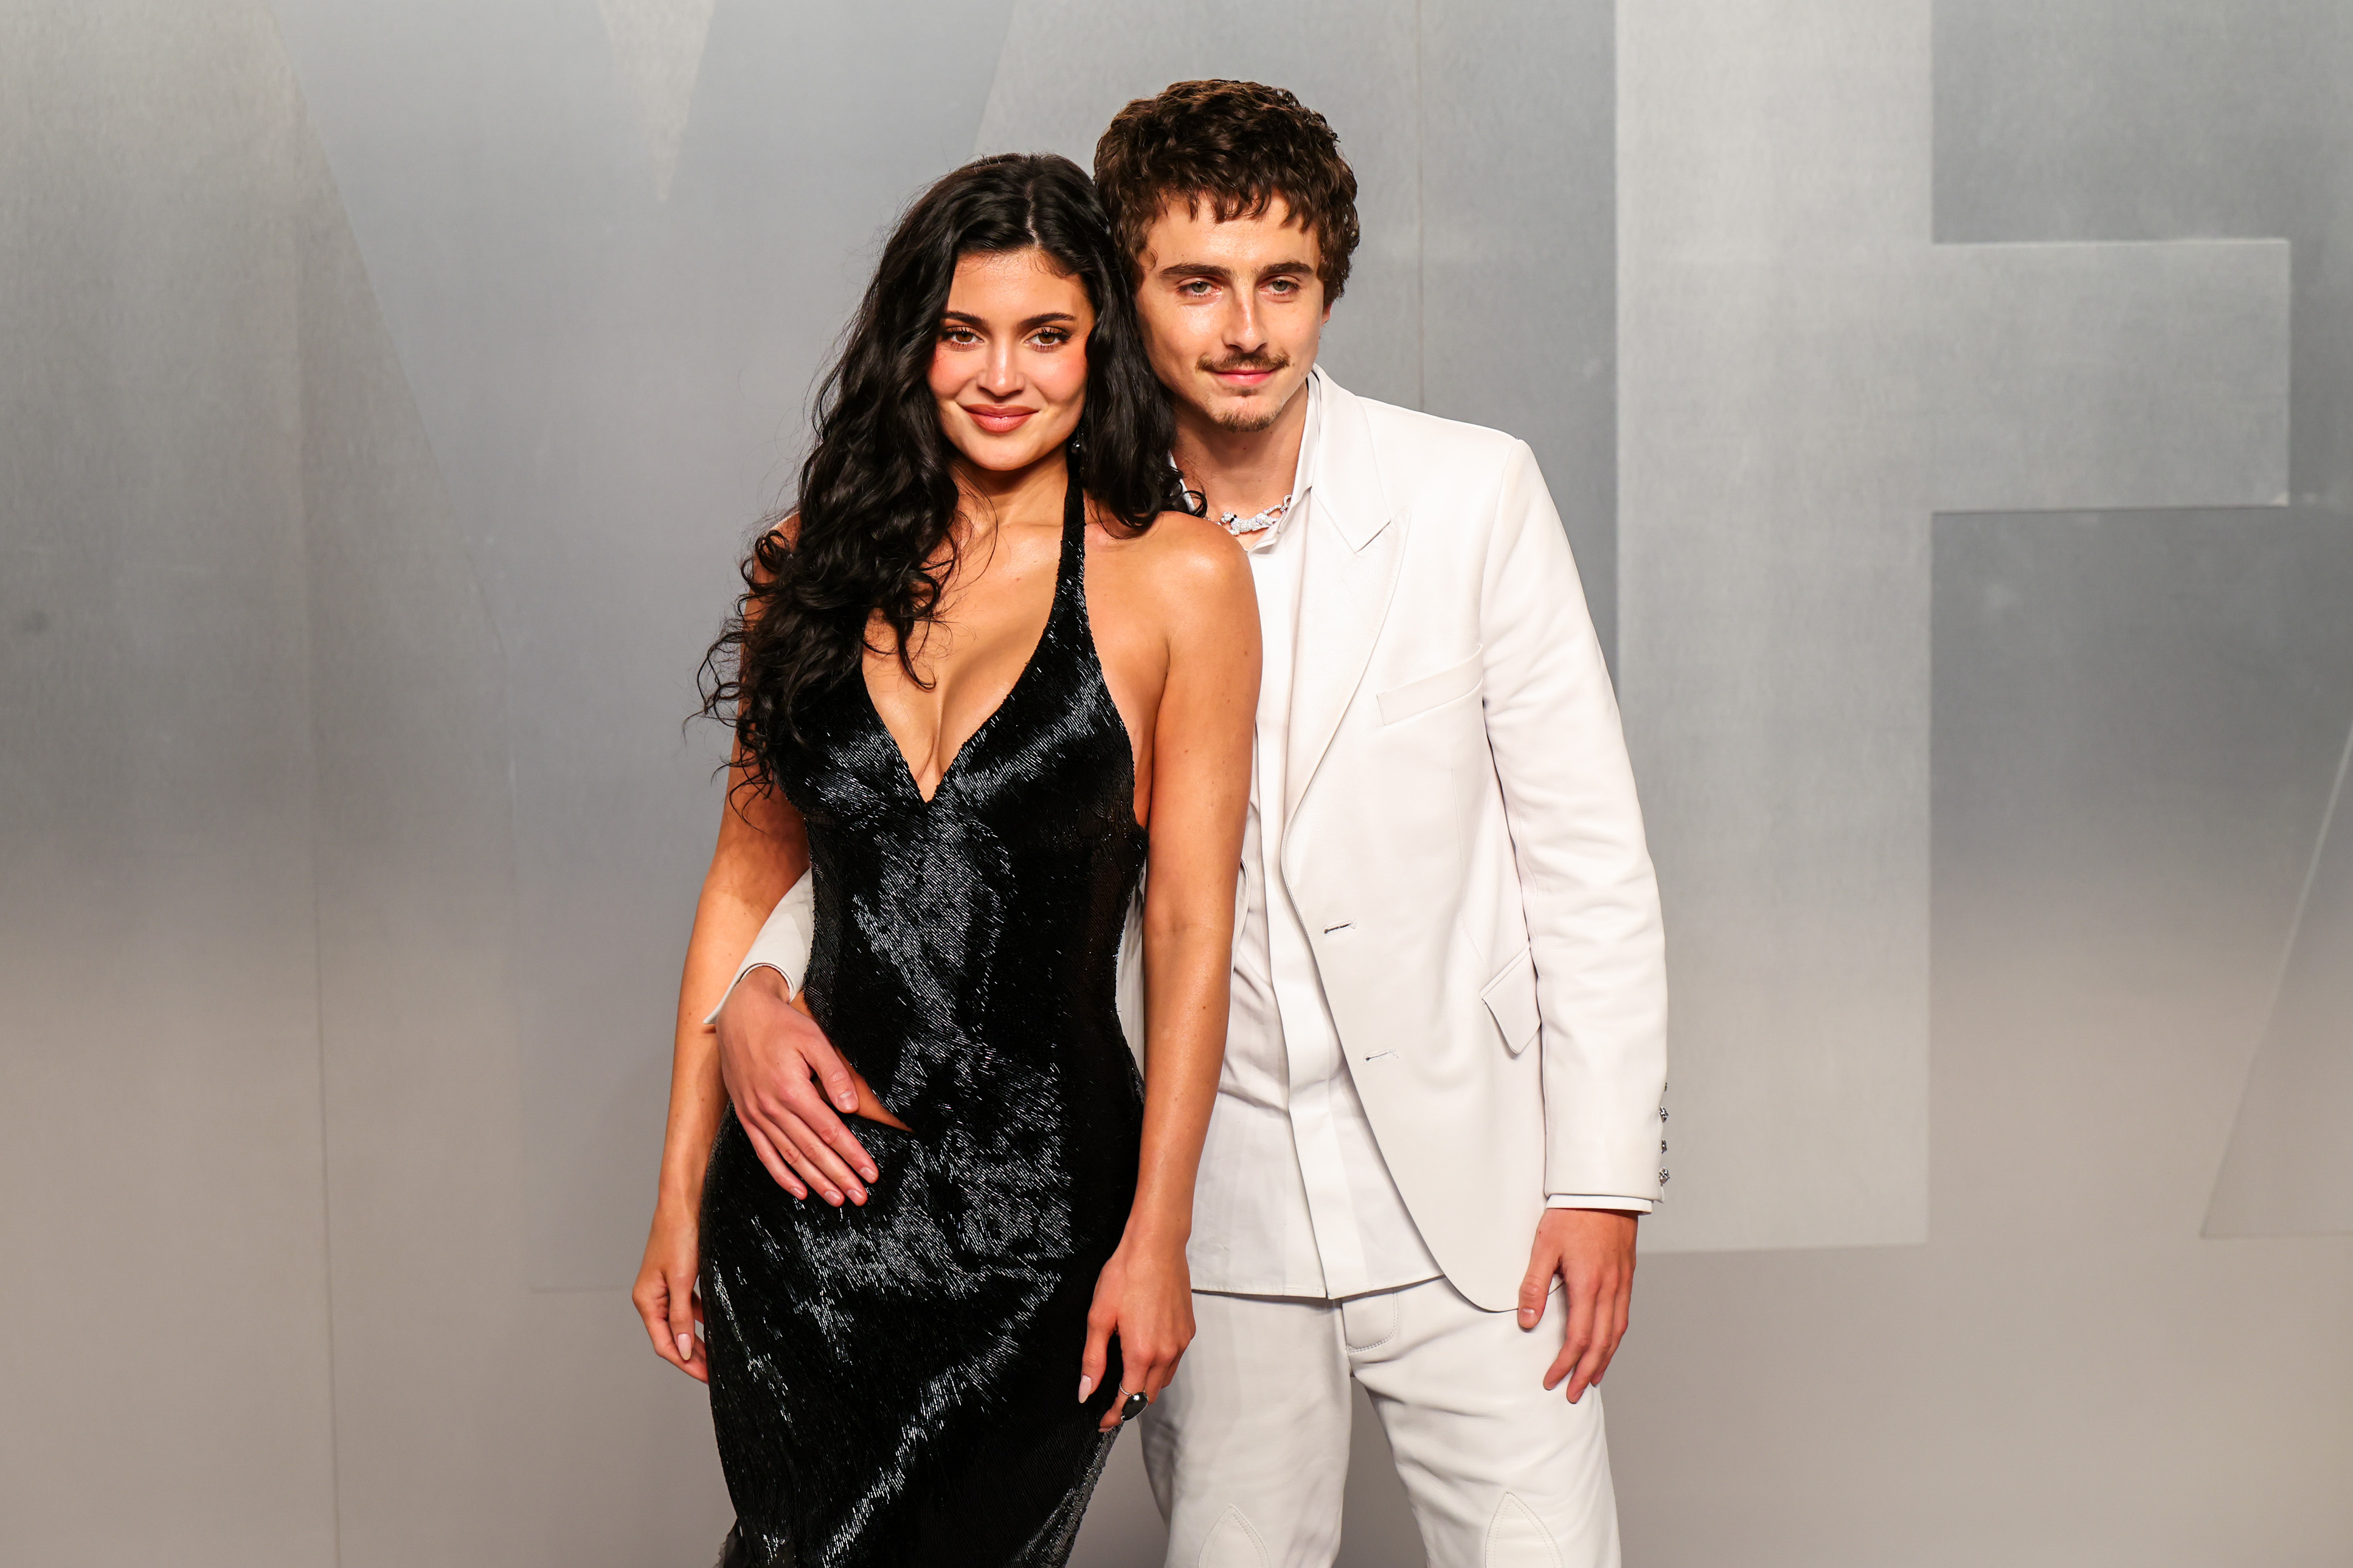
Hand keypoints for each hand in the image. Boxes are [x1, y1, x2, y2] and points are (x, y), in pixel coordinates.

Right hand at [632, 1203, 706, 1382]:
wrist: (684, 1201)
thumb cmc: (680, 1235)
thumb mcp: (682, 1280)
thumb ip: (681, 1317)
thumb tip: (683, 1350)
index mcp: (646, 1300)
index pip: (664, 1343)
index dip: (685, 1362)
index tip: (706, 1376)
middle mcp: (652, 1296)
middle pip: (671, 1336)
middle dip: (692, 1356)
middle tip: (715, 1372)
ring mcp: (665, 1286)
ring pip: (681, 1322)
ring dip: (698, 1338)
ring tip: (718, 1354)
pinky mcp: (679, 1276)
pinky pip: (689, 1305)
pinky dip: (701, 1317)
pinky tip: (716, 1324)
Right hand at [715, 968, 877, 1205]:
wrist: (739, 1014)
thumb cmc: (781, 1024)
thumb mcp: (813, 1039)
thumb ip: (833, 1074)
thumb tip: (851, 1108)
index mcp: (792, 1090)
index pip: (830, 1132)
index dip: (852, 1155)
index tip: (871, 1174)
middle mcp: (772, 1108)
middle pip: (812, 1151)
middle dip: (839, 1176)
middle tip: (860, 1197)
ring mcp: (756, 1115)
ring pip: (790, 1157)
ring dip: (815, 1181)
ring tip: (836, 1200)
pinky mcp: (746, 1116)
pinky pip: (763, 1153)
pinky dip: (781, 1175)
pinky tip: (799, 1191)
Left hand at [1078, 1230, 1194, 1431]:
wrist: (1156, 1246)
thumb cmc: (1126, 1274)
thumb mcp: (1099, 1317)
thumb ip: (1093, 1359)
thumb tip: (1086, 1391)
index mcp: (1142, 1353)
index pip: (1129, 1399)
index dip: (1114, 1415)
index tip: (1103, 1422)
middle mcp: (1166, 1353)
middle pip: (1149, 1395)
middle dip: (1130, 1405)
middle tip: (1110, 1405)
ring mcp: (1180, 1342)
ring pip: (1164, 1380)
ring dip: (1145, 1387)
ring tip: (1126, 1381)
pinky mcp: (1188, 1330)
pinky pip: (1174, 1361)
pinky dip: (1159, 1367)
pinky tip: (1145, 1355)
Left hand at [1519, 1207, 1636, 1403]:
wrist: (1603, 1187)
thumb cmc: (1571, 1212)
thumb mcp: (1543, 1246)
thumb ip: (1534, 1285)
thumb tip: (1526, 1322)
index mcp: (1588, 1285)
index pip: (1579, 1338)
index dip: (1566, 1364)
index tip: (1551, 1379)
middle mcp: (1610, 1289)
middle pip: (1602, 1343)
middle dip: (1587, 1372)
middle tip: (1574, 1393)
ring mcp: (1622, 1283)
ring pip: (1617, 1332)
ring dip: (1604, 1360)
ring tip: (1592, 1378)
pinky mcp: (1627, 1275)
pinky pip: (1623, 1316)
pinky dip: (1615, 1338)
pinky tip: (1608, 1344)